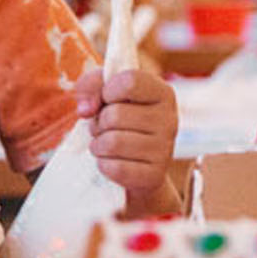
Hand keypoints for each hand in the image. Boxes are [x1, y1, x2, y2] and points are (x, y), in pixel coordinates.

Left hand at [75, 66, 179, 215]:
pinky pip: (116, 168)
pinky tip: (111, 161)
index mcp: (163, 93)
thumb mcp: (106, 92)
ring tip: (105, 144)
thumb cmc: (120, 119)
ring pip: (112, 143)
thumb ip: (91, 85)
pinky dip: (104, 165)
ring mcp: (165, 149)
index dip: (107, 91)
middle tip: (104, 128)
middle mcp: (170, 119)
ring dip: (98, 145)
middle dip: (98, 123)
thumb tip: (86, 110)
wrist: (137, 163)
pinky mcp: (156, 175)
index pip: (129, 82)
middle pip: (115, 115)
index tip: (107, 99)